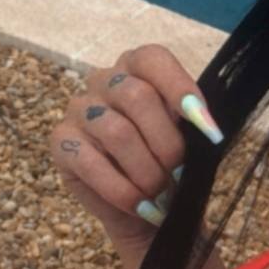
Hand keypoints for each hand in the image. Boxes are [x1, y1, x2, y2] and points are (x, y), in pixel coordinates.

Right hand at [49, 44, 222, 255]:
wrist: (148, 208)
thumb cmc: (170, 166)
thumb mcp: (190, 142)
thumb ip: (193, 126)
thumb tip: (206, 127)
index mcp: (137, 69)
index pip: (153, 59)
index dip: (180, 89)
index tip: (207, 130)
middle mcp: (103, 81)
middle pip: (137, 96)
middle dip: (167, 142)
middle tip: (179, 172)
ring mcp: (78, 110)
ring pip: (117, 132)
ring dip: (146, 170)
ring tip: (160, 193)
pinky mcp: (62, 143)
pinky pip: (90, 163)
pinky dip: (122, 190)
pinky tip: (140, 206)